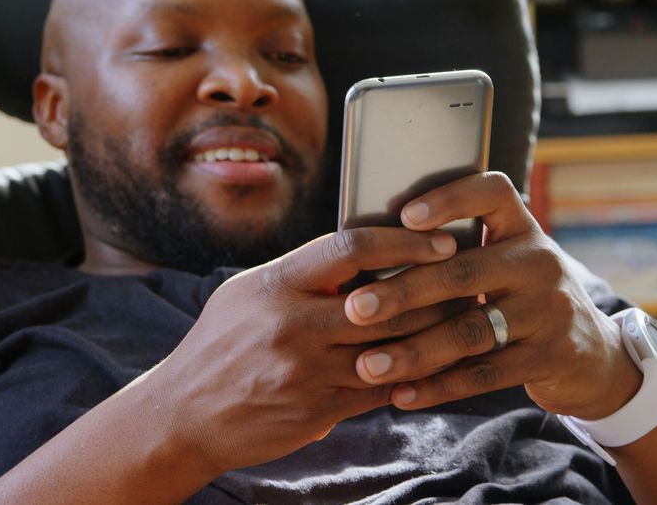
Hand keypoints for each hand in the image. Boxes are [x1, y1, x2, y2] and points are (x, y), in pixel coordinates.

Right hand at [148, 226, 466, 474]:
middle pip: (387, 300)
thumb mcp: (247, 294)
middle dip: (437, 290)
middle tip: (472, 280)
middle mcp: (293, 324)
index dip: (404, 241)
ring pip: (395, 348)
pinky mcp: (318, 410)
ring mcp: (307, 371)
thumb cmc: (219, 345)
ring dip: (436, 334)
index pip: (350, 247)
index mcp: (276, 284)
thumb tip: (359, 252)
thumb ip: (300, 274)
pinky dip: (413, 377)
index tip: (440, 241)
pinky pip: (383, 390)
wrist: (183, 415)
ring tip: (467, 320)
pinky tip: (436, 365)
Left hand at [341, 172, 641, 420]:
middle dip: (404, 291)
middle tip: (355, 308)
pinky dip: (439, 387)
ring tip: (367, 365)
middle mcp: (539, 261)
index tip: (404, 216)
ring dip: (413, 351)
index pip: (492, 192)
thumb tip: (364, 252)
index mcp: (520, 227)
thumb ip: (452, 253)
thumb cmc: (516, 296)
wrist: (591, 354)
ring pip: (470, 330)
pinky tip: (401, 395)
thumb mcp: (501, 261)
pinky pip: (486, 374)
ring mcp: (550, 309)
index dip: (450, 199)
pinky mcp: (552, 357)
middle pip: (465, 271)